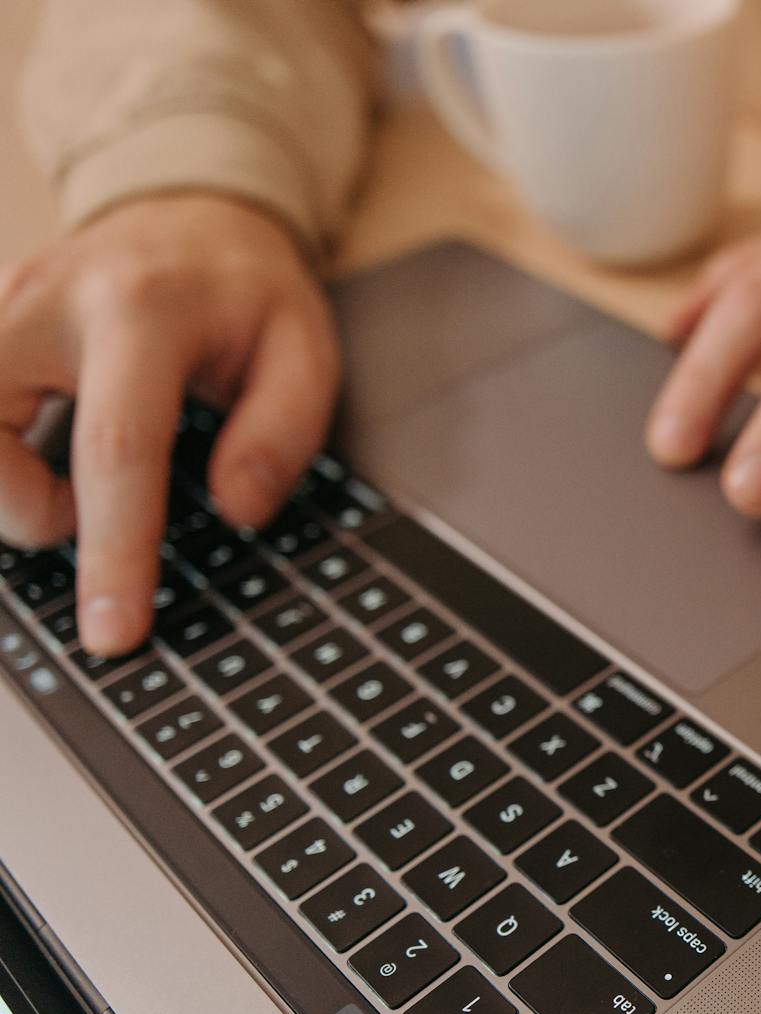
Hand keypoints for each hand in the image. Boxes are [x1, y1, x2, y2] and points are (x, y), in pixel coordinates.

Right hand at [0, 195, 336, 654]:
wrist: (192, 210)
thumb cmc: (249, 290)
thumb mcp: (305, 349)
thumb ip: (282, 433)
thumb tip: (237, 509)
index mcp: (141, 313)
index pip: (115, 447)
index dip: (113, 549)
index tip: (114, 631)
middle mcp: (46, 303)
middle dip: (22, 506)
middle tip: (80, 513)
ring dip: (4, 482)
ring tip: (69, 485)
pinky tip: (37, 458)